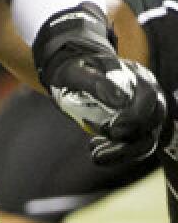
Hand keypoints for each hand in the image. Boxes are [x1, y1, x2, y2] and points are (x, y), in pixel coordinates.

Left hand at [34, 3, 166, 164]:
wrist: (70, 69)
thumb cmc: (72, 68)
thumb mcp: (75, 71)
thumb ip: (95, 82)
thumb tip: (120, 100)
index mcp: (138, 77)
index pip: (150, 100)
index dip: (135, 117)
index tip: (112, 128)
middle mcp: (147, 95)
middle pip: (152, 124)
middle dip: (127, 143)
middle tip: (98, 150)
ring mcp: (142, 111)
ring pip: (145, 139)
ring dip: (122, 152)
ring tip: (94, 154)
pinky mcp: (133, 125)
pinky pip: (133, 143)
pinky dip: (117, 152)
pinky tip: (94, 149)